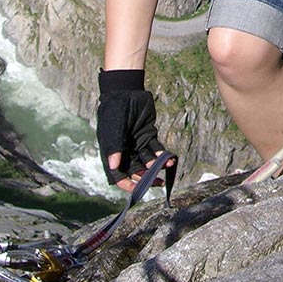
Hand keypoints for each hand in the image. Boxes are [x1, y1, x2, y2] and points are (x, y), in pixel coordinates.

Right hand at [96, 70, 173, 191]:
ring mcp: (137, 143)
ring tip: (166, 168)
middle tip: (157, 183)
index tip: (138, 190)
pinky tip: (169, 159)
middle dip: (146, 178)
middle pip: (135, 171)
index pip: (118, 175)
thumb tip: (114, 166)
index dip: (127, 184)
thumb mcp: (113, 129)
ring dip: (156, 167)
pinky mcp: (148, 135)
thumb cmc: (115, 109)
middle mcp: (125, 151)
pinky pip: (156, 149)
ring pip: (147, 161)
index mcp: (113, 152)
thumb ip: (114, 147)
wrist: (126, 90)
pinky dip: (162, 155)